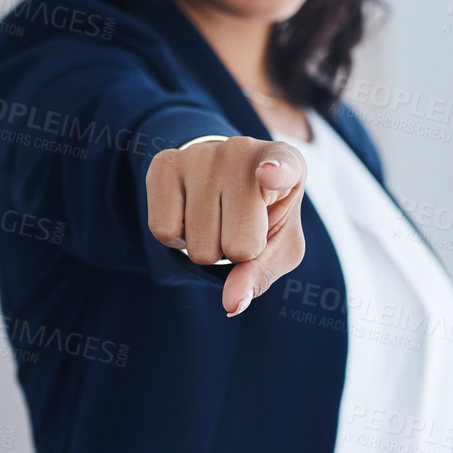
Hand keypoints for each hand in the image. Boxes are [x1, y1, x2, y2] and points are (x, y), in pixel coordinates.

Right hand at [146, 135, 307, 316]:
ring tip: (214, 218)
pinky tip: (189, 215)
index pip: (283, 166)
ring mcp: (202, 154)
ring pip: (198, 245)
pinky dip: (176, 239)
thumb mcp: (279, 244)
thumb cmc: (262, 215)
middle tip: (238, 225)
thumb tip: (232, 303)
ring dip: (206, 247)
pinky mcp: (165, 163)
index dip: (277, 172)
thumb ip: (262, 273)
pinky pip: (163, 230)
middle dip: (236, 252)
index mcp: (288, 163)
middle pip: (238, 244)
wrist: (223, 180)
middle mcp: (243, 149)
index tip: (269, 175)